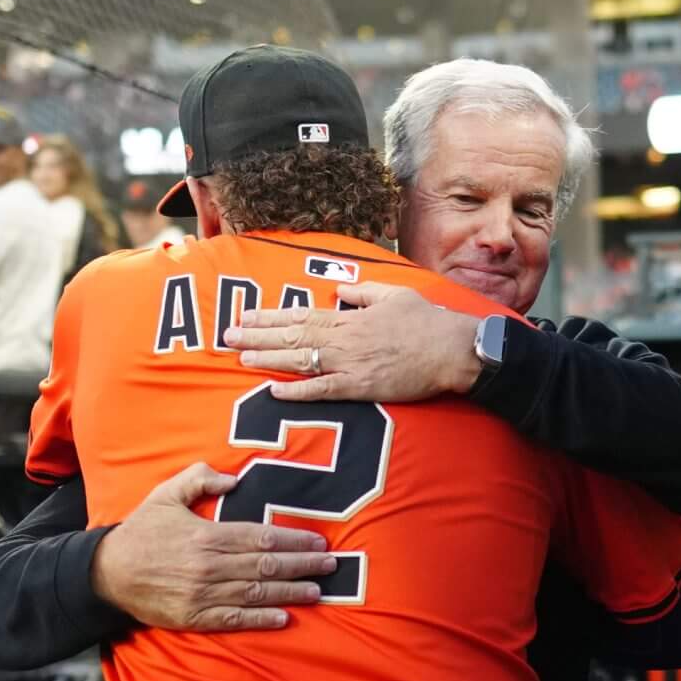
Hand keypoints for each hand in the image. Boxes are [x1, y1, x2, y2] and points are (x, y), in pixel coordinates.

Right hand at [91, 463, 336, 631]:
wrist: (107, 573)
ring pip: (256, 593)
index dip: (294, 541)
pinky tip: (284, 618)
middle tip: (330, 566)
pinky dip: (261, 619)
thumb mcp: (166, 494)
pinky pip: (234, 620)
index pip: (262, 537)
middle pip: (266, 565)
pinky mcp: (194, 617)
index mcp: (207, 535)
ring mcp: (203, 595)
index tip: (318, 543)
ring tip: (317, 591)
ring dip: (290, 593)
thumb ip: (199, 478)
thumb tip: (234, 477)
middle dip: (302, 566)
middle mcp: (209, 567)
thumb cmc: (141, 531)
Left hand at [227, 280, 482, 402]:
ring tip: (240, 358)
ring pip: (301, 359)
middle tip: (228, 335)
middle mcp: (345, 337)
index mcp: (351, 315)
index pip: (302, 314)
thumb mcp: (395, 294)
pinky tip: (274, 390)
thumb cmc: (428, 322)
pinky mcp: (362, 387)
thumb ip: (364, 292)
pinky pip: (323, 389)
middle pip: (293, 334)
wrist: (453, 349)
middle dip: (258, 335)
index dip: (271, 315)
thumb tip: (340, 291)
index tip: (246, 314)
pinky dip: (298, 390)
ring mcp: (351, 363)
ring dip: (269, 358)